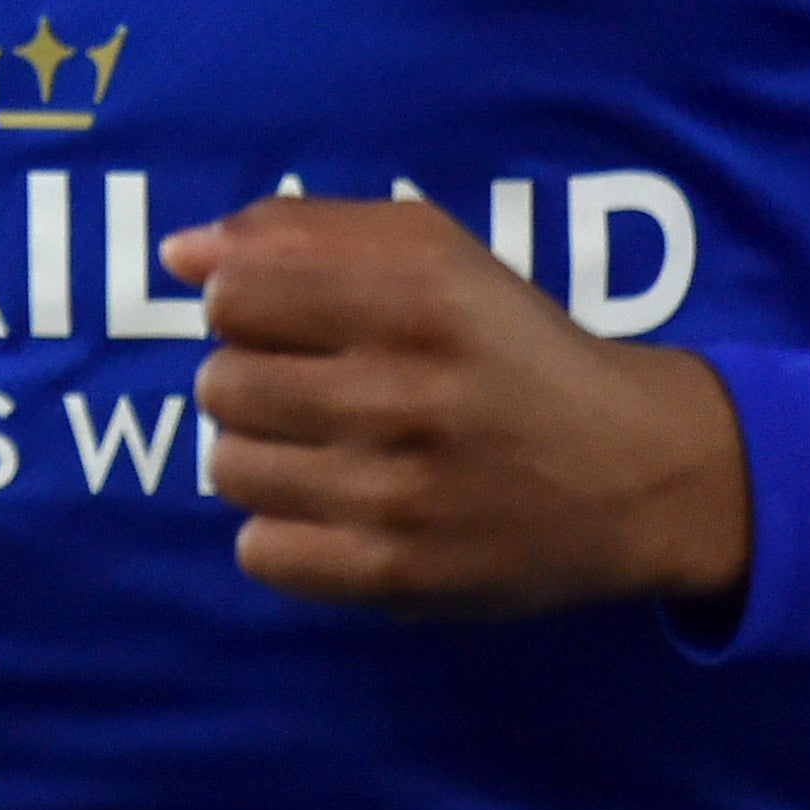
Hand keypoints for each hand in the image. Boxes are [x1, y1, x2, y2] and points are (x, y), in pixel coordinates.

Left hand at [164, 194, 750, 619]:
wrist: (632, 470)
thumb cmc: (513, 346)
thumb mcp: (435, 254)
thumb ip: (304, 233)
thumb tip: (177, 252)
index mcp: (417, 297)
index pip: (235, 294)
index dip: (244, 305)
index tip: (287, 321)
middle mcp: (407, 392)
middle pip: (221, 383)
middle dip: (251, 379)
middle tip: (314, 387)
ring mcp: (399, 493)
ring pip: (228, 468)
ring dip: (261, 454)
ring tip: (324, 446)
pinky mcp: (396, 576)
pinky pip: (259, 552)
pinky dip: (284, 531)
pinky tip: (338, 507)